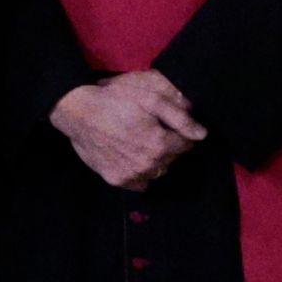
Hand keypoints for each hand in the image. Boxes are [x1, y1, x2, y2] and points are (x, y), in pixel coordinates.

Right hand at [53, 71, 207, 191]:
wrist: (79, 112)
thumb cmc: (115, 100)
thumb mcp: (150, 98)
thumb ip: (179, 117)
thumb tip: (202, 134)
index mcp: (160, 144)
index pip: (186, 145)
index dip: (181, 133)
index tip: (170, 124)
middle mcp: (149, 164)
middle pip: (172, 159)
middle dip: (169, 146)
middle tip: (154, 130)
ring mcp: (132, 175)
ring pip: (157, 171)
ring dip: (156, 160)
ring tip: (142, 143)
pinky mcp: (117, 180)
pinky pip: (140, 182)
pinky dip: (141, 173)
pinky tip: (132, 157)